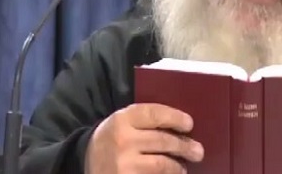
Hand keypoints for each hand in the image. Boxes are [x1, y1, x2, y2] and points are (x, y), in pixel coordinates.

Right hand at [85, 103, 204, 173]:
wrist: (83, 160)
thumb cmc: (112, 137)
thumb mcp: (123, 121)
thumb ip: (147, 120)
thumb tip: (182, 126)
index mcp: (123, 119)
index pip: (155, 114)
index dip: (175, 118)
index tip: (189, 124)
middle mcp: (123, 139)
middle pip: (163, 140)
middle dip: (184, 146)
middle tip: (197, 151)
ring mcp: (123, 163)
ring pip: (161, 164)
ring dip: (177, 166)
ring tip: (183, 167)